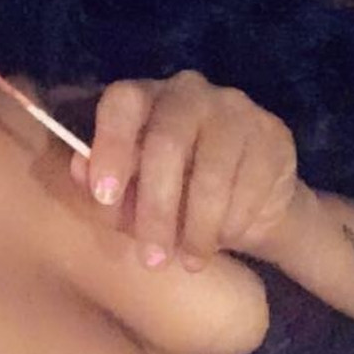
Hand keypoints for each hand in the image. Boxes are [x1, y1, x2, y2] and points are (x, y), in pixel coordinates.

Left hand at [69, 71, 300, 270]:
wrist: (250, 204)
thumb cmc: (177, 197)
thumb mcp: (134, 199)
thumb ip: (107, 188)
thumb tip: (81, 172)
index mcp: (146, 98)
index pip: (122, 103)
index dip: (112, 147)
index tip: (105, 197)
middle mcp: (190, 92)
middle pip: (168, 143)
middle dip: (156, 209)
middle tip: (152, 259)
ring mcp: (236, 110)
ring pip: (213, 172)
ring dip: (199, 228)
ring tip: (191, 261)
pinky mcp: (272, 136)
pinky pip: (251, 184)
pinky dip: (233, 222)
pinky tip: (225, 239)